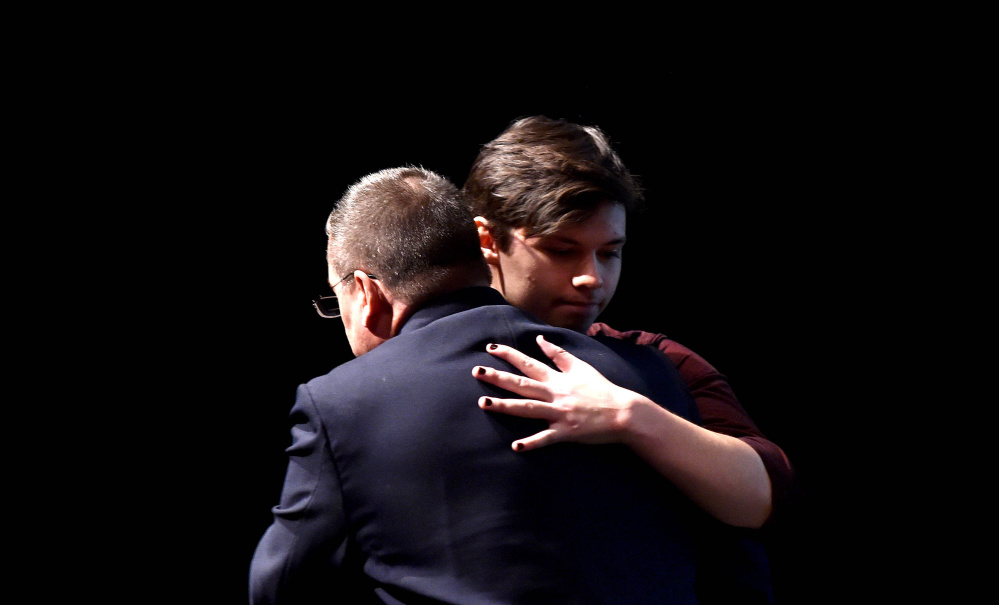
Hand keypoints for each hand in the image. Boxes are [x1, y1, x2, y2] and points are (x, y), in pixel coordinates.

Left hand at [472, 335, 641, 450]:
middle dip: (498, 377)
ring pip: (528, 408)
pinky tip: (516, 447)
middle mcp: (556, 394)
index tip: (489, 348)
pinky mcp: (566, 432)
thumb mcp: (581, 367)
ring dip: (505, 406)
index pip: (528, 363)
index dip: (509, 355)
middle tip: (476, 372)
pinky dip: (531, 443)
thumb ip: (558, 353)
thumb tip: (539, 338)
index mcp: (558, 378)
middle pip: (522, 384)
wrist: (623, 413)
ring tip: (484, 403)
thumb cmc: (601, 389)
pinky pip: (546, 438)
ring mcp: (560, 413)